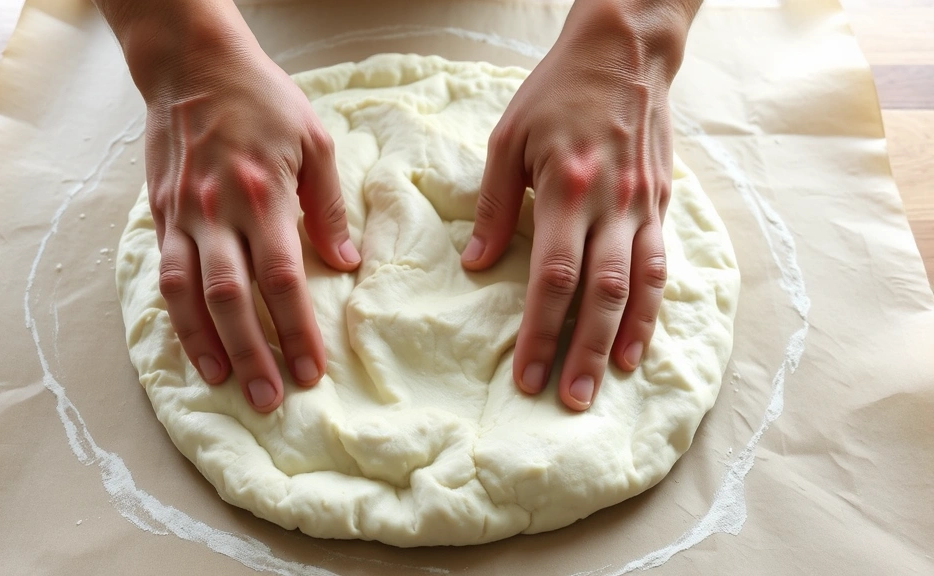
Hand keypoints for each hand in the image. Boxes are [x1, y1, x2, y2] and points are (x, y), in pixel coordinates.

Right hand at [131, 12, 358, 411]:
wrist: (192, 65)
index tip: (313, 371)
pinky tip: (193, 343)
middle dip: (253, 352)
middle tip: (271, 399)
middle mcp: (217, 211)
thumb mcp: (314, 141)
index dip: (298, 329)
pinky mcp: (160, 213)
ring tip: (226, 384)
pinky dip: (177, 315)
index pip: (283, 279)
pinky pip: (165, 274)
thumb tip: (346, 264)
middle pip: (232, 298)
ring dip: (206, 344)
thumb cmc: (262, 100)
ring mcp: (182, 214)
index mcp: (263, 195)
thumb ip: (329, 207)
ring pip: (187, 294)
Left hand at [462, 0, 696, 409]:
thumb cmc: (558, 93)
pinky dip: (652, 306)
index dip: (541, 331)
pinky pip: (660, 263)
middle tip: (571, 400)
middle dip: (584, 350)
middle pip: (600, 293)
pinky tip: (641, 335)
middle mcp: (611, 205)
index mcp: (568, 190)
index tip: (528, 374)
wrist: (625, 52)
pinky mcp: (661, 203)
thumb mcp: (508, 139)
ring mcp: (643, 206)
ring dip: (625, 337)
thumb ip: (495, 206)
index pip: (553, 277)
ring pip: (640, 285)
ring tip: (611, 379)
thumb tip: (477, 265)